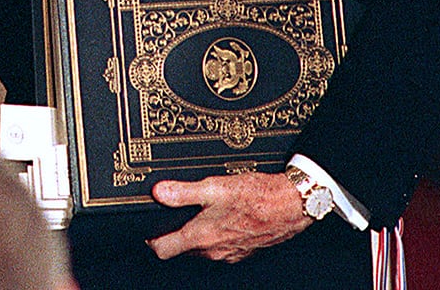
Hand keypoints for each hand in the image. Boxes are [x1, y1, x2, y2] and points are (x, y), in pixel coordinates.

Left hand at [146, 172, 311, 263]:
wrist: (291, 205)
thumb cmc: (256, 197)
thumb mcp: (214, 186)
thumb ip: (183, 191)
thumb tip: (158, 192)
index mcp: (201, 237)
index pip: (163, 249)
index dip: (152, 240)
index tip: (148, 230)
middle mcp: (213, 250)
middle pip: (182, 247)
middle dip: (176, 233)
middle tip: (173, 214)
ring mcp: (229, 252)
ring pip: (203, 247)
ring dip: (198, 232)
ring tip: (200, 211)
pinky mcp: (243, 249)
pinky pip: (221, 245)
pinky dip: (217, 233)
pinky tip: (223, 216)